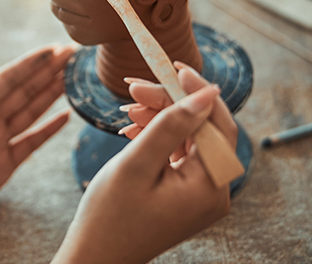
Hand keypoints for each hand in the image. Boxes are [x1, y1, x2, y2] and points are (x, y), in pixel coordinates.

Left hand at [0, 45, 73, 235]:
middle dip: (48, 73)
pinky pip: (32, 141)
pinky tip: (65, 117)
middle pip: (25, 91)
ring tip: (73, 80)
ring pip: (32, 112)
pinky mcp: (5, 163)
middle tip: (71, 57)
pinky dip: (49, 129)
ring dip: (52, 95)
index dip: (32, 64)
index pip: (9, 78)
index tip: (53, 50)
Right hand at [52, 64, 236, 263]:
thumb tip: (207, 93)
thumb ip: (172, 125)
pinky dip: (156, 138)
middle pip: (200, 129)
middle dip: (169, 104)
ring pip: (187, 139)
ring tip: (126, 110)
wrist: (95, 256)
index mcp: (210, 187)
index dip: (198, 92)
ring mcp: (199, 194)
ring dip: (159, 119)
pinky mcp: (184, 194)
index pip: (217, 125)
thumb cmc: (110, 216)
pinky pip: (177, 155)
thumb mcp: (137, 163)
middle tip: (134, 87)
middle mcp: (213, 191)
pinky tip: (132, 131)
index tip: (174, 67)